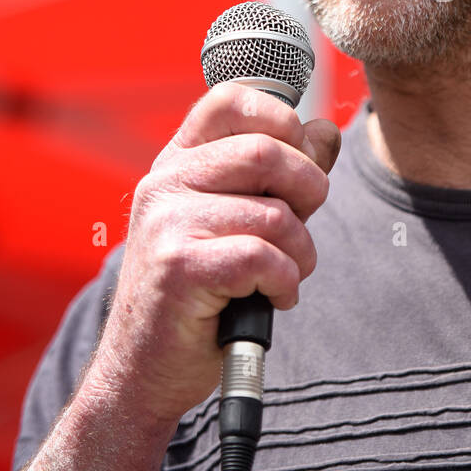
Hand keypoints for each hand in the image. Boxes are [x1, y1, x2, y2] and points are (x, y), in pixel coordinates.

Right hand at [86, 82, 340, 425]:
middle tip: (301, 231)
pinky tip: (273, 298)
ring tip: (284, 276)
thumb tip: (325, 131)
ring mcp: (166, 222)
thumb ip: (282, 176)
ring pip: (275, 214)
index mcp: (178, 161)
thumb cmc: (199, 295)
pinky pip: (263, 257)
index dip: (282, 120)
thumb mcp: (239, 221)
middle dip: (309, 192)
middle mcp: (165, 182)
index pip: (232, 99)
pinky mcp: (178, 267)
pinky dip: (285, 282)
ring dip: (301, 253)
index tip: (297, 161)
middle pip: (267, 150)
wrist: (144, 371)